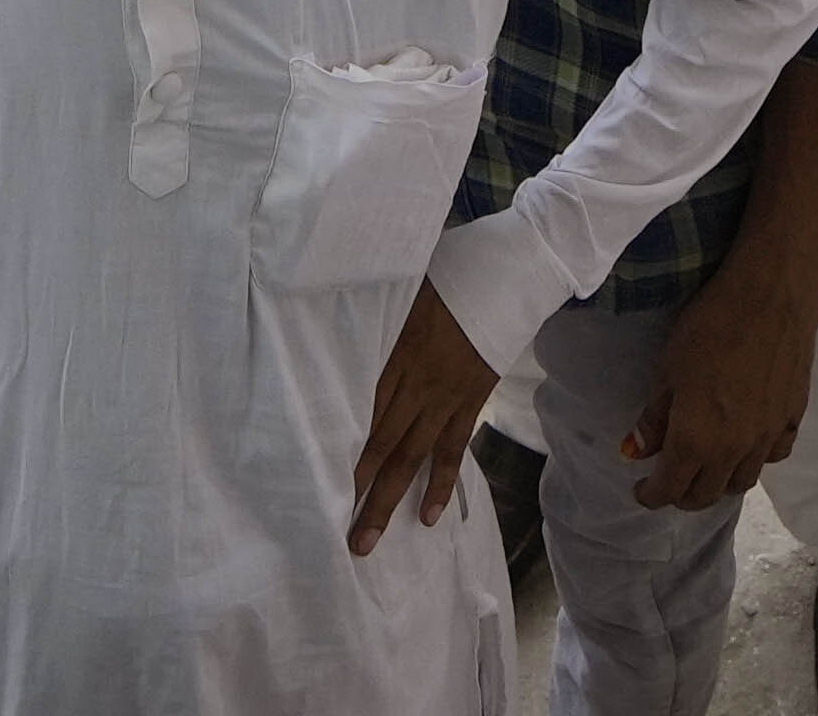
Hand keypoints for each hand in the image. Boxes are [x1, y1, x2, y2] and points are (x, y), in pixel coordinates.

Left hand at [348, 284, 495, 554]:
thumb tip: (327, 326)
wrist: (504, 278)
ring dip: (389, 500)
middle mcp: (416, 386)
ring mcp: (445, 399)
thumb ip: (369, 318)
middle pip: (381, 445)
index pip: (359, 413)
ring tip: (369, 540)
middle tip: (339, 534)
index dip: (338, 451)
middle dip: (359, 492)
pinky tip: (427, 516)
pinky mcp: (470, 403)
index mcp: (393, 355)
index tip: (313, 483)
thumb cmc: (446, 278)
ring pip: (412, 457)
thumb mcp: (399, 292)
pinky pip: (452, 450)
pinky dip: (441, 484)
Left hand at [622, 253, 817, 511]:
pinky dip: (757, 459)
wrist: (773, 296)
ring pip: (743, 481)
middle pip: (707, 495)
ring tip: (707, 466)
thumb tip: (636, 452)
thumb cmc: (710, 326)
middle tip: (669, 479)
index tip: (641, 489)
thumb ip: (654, 417)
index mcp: (697, 441)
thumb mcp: (668, 368)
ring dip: (720, 482)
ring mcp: (768, 437)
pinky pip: (775, 455)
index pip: (670, 489)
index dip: (651, 495)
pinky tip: (749, 443)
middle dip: (683, 495)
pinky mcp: (794, 418)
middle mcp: (734, 451)